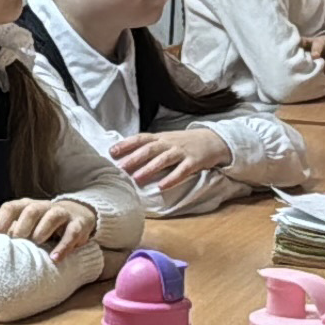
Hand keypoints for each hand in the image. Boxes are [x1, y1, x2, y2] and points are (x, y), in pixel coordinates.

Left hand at [0, 196, 100, 258]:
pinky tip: (55, 258)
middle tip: (18, 243)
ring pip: (52, 216)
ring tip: (37, 244)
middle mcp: (43, 207)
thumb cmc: (44, 226)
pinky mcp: (78, 224)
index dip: (1, 222)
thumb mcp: (28, 227)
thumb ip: (13, 233)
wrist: (78, 216)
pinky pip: (71, 233)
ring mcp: (62, 214)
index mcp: (27, 206)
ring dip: (42, 231)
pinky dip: (63, 247)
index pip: (10, 207)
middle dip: (22, 227)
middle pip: (31, 210)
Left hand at [111, 126, 231, 192]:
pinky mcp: (194, 162)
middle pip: (149, 149)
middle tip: (120, 168)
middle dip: (134, 158)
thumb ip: (149, 146)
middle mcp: (169, 143)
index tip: (111, 152)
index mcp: (161, 137)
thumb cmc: (184, 142)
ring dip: (149, 169)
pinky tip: (161, 187)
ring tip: (136, 179)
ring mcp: (182, 152)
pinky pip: (182, 171)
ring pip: (163, 159)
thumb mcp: (166, 139)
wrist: (213, 140)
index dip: (126, 144)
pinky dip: (171, 179)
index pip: (141, 138)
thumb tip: (125, 156)